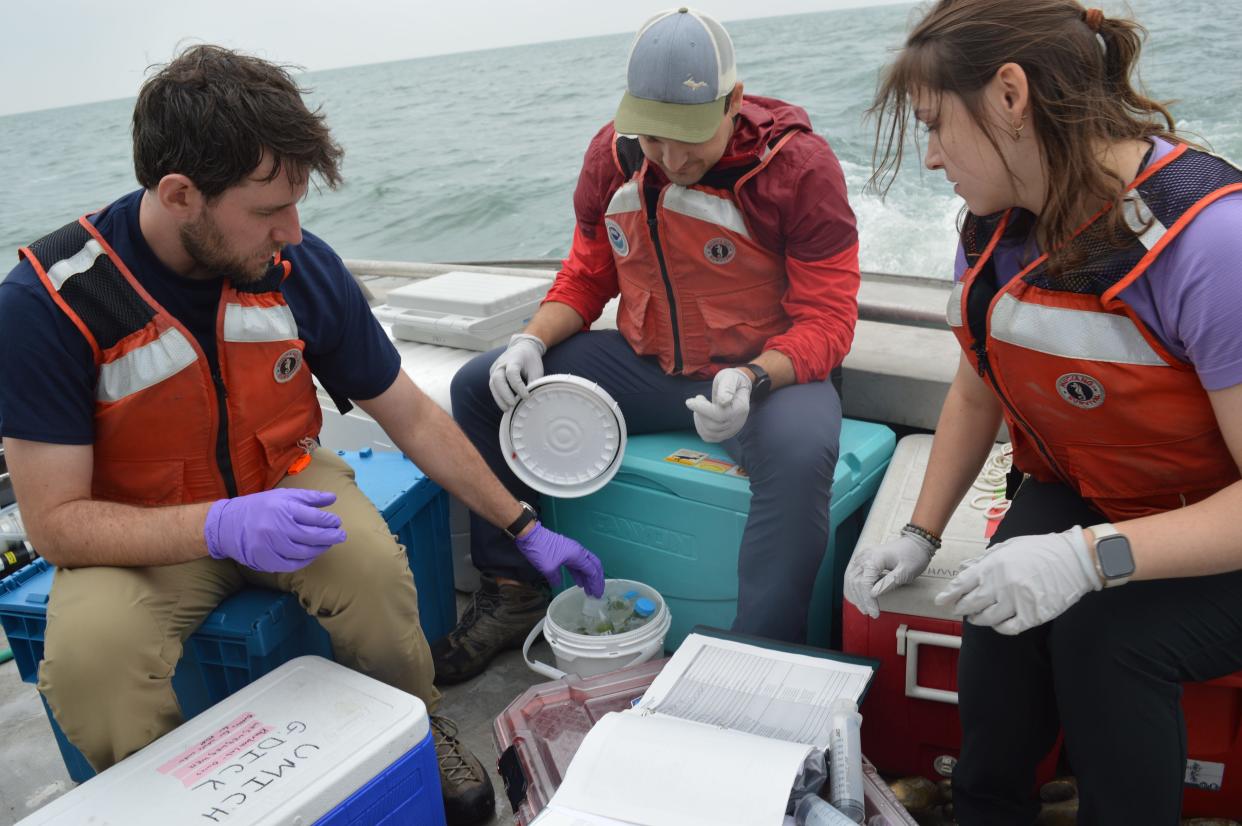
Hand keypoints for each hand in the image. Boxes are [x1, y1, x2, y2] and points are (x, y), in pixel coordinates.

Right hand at [204, 489, 346, 572]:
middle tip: (341, 536)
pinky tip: (312, 554)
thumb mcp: (282, 496)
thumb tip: (333, 498)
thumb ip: (309, 497)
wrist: (227, 525)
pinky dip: (306, 561)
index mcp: (283, 508)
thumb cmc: (259, 507)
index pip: (314, 517)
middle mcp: (278, 527)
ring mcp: (272, 546)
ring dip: (320, 549)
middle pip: (313, 536)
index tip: (337, 522)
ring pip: (305, 552)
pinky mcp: (266, 560)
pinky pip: (292, 564)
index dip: (329, 521)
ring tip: (328, 544)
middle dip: (331, 536)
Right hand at [489, 333, 546, 409]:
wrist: (522, 347)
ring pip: (492, 384)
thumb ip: (534, 383)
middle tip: (512, 405)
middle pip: (498, 378)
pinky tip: (505, 404)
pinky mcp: (493, 374)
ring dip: (499, 398)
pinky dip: (498, 396)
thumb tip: (532, 400)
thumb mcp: (536, 369)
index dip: (518, 387)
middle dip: (504, 394)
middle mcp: (501, 363)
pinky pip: (493, 386)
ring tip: (507, 409)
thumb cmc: (531, 360)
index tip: (527, 396)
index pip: (512, 373)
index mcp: (514, 359)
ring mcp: (495, 368)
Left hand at [514, 522, 604, 595]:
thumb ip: (556, 578)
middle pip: (593, 566)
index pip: (592, 571)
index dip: (595, 584)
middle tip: (597, 592)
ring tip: (588, 590)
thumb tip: (558, 584)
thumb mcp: (548, 568)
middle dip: (597, 579)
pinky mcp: (565, 551)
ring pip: (585, 565)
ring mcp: (572, 551)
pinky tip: (578, 582)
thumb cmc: (540, 550)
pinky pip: (576, 564)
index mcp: (577, 555)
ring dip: (588, 578)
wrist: (530, 535)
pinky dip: (579, 573)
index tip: (597, 595)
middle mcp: (578, 552)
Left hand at [685, 367, 752, 442]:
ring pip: (709, 433)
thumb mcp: (730, 377)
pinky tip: (699, 415)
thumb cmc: (731, 380)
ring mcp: (731, 430)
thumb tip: (723, 401)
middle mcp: (737, 422)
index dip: (702, 409)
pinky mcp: (724, 434)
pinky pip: (708, 437)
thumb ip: (727, 387)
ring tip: (699, 405)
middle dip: (700, 412)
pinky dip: (700, 427)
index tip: (689, 401)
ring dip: (699, 419)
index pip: (720, 415)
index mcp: (740, 408)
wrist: (736, 389)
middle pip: (713, 426)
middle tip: (698, 397)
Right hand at [843, 531, 936, 617]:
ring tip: (863, 607)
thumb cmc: (914, 556)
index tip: (874, 613)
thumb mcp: (906, 572)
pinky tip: (858, 596)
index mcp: (875, 558)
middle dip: (860, 599)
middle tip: (868, 612)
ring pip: (851, 577)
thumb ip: (889, 583)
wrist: (917, 542)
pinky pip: (854, 573)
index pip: (864, 583)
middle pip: (855, 581)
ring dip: (855, 594)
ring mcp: (864, 556)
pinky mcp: (865, 559)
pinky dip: (854, 586)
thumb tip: (873, 594)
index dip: (867, 600)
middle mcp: (866, 556)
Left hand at [934, 526, 1101, 634]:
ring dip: (978, 619)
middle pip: (970, 604)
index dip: (948, 595)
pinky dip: (999, 627)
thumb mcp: (1008, 547)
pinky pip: (1008, 627)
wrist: (1075, 560)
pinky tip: (997, 623)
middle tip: (958, 609)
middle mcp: (1001, 585)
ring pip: (987, 618)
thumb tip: (963, 569)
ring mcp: (1016, 601)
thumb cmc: (1040, 550)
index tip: (940, 601)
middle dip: (961, 608)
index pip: (962, 584)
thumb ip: (983, 560)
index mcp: (993, 566)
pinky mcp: (1032, 615)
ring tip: (976, 617)